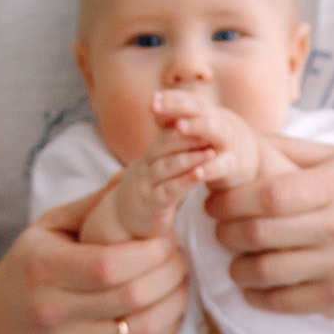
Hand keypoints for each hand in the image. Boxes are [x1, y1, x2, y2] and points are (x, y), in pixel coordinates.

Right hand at [0, 189, 190, 333]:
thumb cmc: (27, 270)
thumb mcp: (46, 230)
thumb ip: (91, 206)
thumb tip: (132, 177)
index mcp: (42, 268)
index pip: (109, 265)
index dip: (150, 253)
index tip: (166, 241)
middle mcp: (52, 311)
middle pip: (132, 296)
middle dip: (170, 275)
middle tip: (179, 259)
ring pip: (142, 329)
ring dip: (175, 304)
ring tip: (179, 284)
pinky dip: (166, 331)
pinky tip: (169, 312)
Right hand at [92, 118, 218, 242]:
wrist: (123, 220)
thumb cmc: (149, 191)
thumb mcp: (157, 168)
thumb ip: (171, 151)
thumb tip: (192, 128)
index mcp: (150, 154)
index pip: (166, 132)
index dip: (183, 122)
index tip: (205, 114)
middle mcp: (145, 165)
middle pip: (166, 145)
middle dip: (189, 135)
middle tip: (211, 126)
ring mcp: (146, 184)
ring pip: (168, 166)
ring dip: (191, 157)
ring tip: (211, 150)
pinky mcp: (151, 203)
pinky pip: (170, 190)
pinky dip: (185, 181)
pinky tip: (199, 175)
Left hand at [153, 91, 268, 192]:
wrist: (251, 159)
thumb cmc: (214, 142)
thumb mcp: (197, 127)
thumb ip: (175, 118)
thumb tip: (152, 104)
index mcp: (208, 112)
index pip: (189, 100)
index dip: (171, 98)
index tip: (152, 99)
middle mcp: (219, 122)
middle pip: (199, 109)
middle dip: (177, 106)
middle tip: (157, 106)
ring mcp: (228, 142)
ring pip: (215, 130)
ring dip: (197, 126)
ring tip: (178, 126)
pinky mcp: (234, 164)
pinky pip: (222, 165)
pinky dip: (210, 168)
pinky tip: (197, 172)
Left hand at [204, 136, 333, 318]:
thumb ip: (293, 150)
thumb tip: (237, 138)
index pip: (268, 194)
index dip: (230, 201)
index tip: (214, 204)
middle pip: (259, 232)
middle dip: (226, 233)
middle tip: (219, 231)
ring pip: (265, 271)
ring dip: (237, 268)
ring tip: (235, 260)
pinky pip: (283, 302)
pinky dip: (257, 296)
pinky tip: (252, 287)